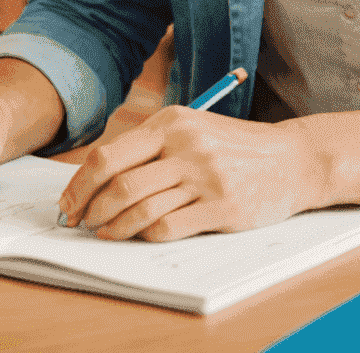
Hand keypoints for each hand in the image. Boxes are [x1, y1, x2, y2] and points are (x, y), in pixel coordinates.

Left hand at [56, 105, 322, 241]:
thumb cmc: (233, 146)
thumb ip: (151, 145)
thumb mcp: (191, 128)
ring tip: (104, 233)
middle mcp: (184, 145)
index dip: (80, 183)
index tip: (68, 202)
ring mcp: (204, 177)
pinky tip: (138, 236)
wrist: (291, 158)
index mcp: (170, 122)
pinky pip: (170, 227)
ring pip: (140, 208)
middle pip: (119, 183)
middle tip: (78, 222)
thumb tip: (99, 175)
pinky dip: (146, 235)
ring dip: (114, 227)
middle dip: (90, 207)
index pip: (109, 154)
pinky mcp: (221, 207)